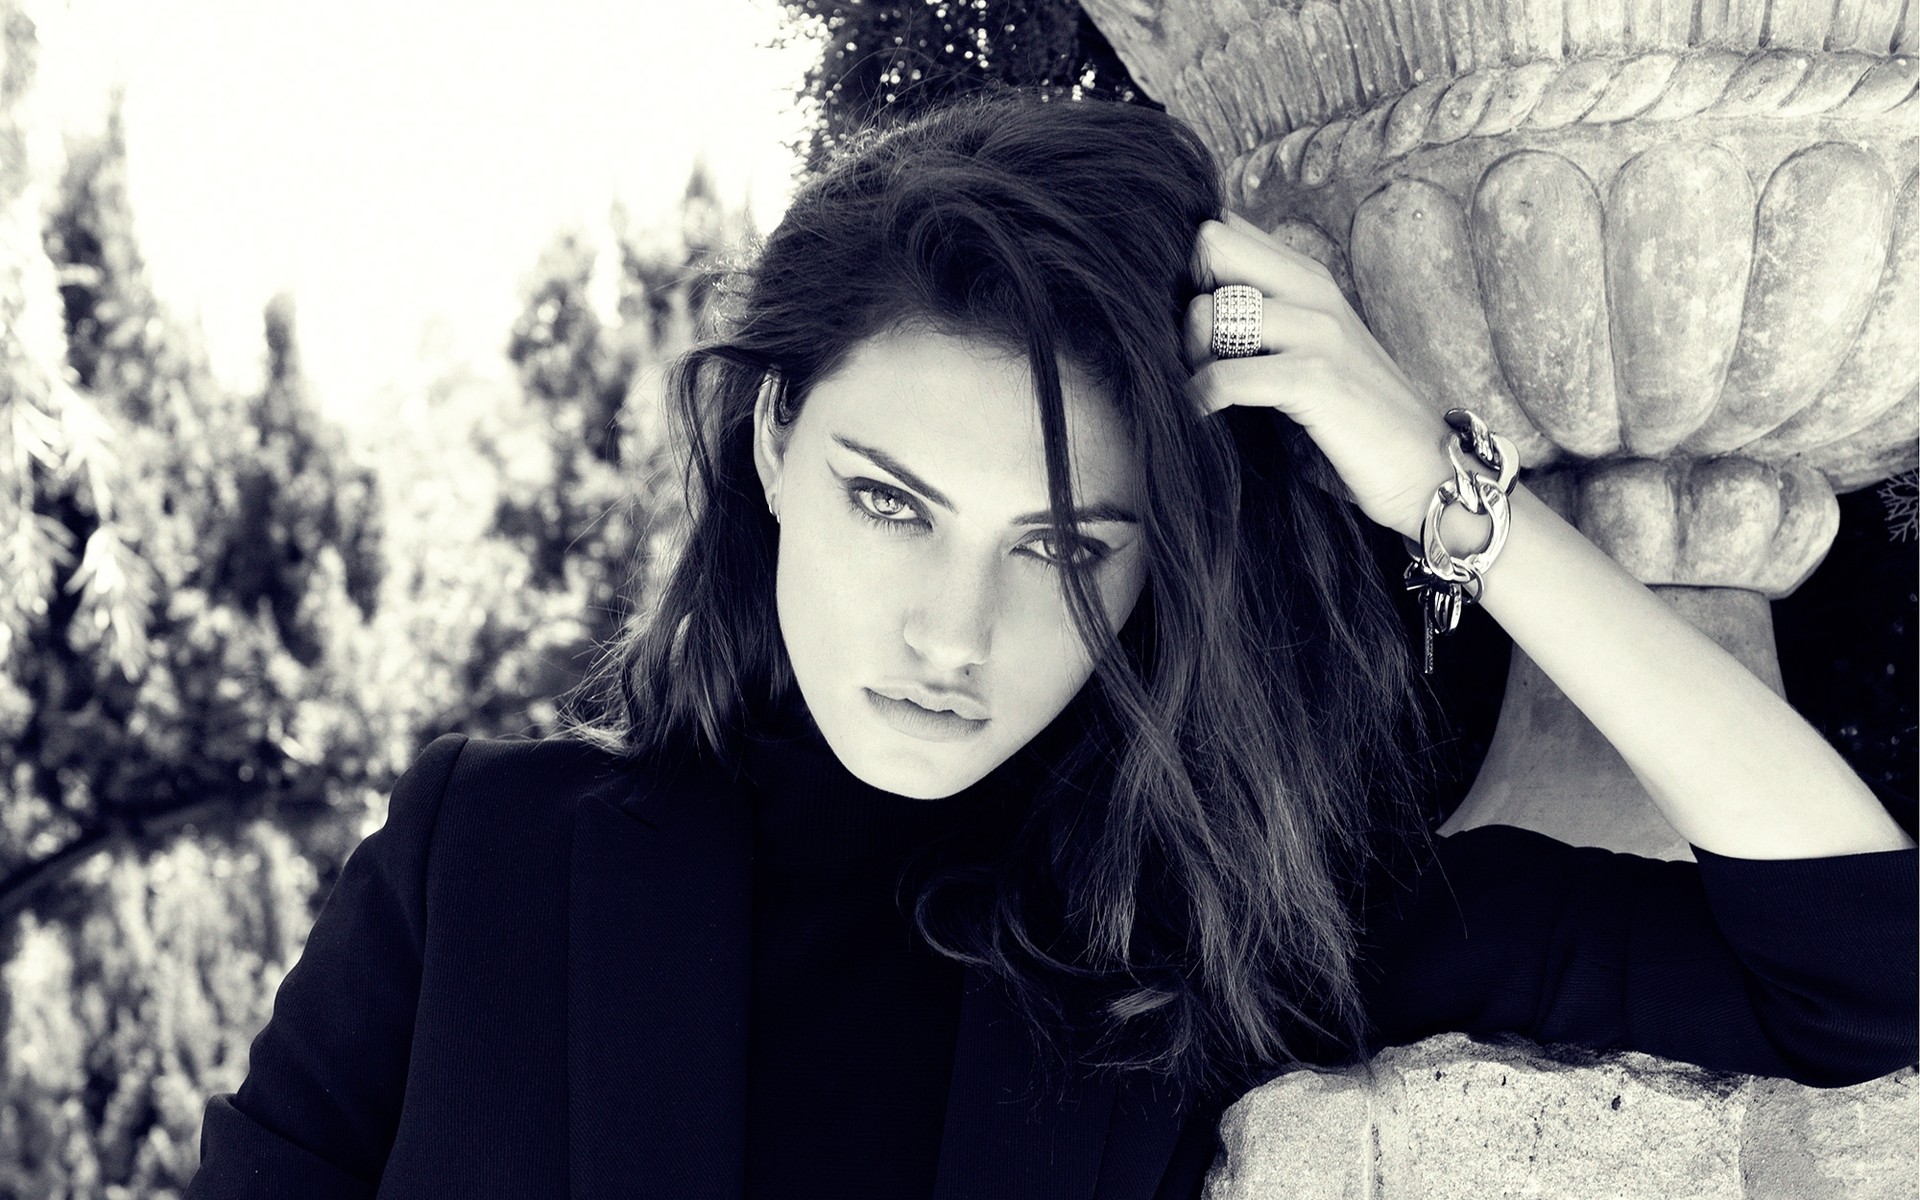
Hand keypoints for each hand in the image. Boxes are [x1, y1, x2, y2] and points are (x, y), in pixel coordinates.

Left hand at [1185, 213, 1451, 540]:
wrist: (1427, 470)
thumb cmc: (1356, 420)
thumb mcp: (1308, 353)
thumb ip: (1263, 323)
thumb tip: (1187, 314)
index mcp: (1310, 277)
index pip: (1227, 226)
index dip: (1193, 268)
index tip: (1193, 320)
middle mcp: (1313, 289)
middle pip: (1209, 244)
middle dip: (1183, 295)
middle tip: (1192, 350)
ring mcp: (1318, 330)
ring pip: (1207, 311)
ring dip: (1188, 356)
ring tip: (1202, 390)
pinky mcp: (1314, 379)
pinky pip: (1225, 377)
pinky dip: (1200, 400)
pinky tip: (1204, 417)